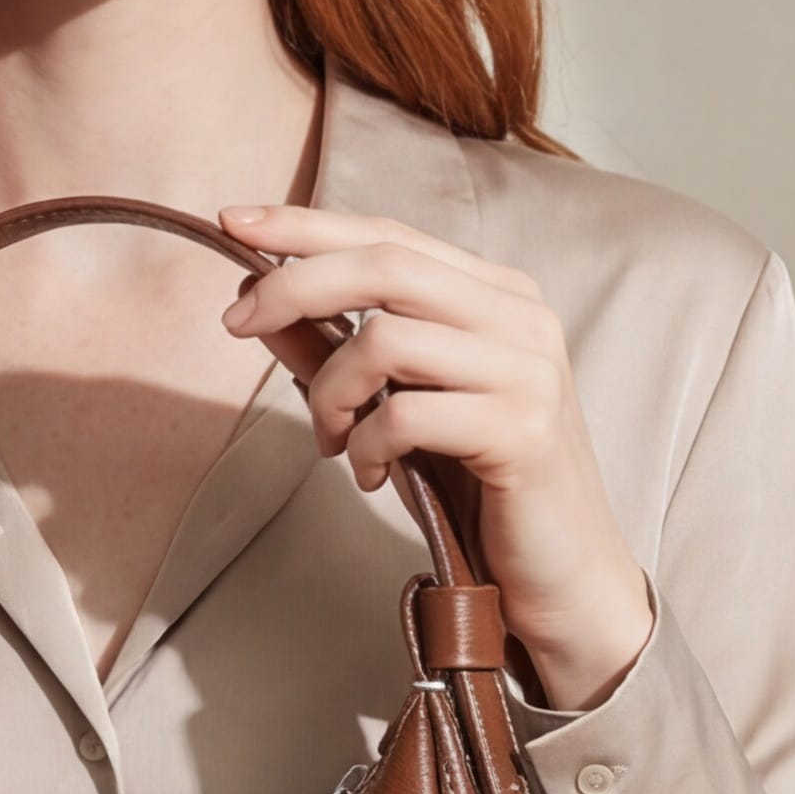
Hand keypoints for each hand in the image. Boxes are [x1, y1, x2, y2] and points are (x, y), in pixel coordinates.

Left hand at [217, 204, 653, 711]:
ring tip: (330, 440)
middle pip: (384, 264)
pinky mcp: (522, 430)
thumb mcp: (396, 407)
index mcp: (496, 295)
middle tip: (237, 324)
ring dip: (328, 393)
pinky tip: (369, 476)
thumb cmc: (477, 489)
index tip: (232, 221)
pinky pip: (404, 415)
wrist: (562, 572)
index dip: (307, 225)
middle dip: (292, 285)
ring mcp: (527, 370)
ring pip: (385, 338)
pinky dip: (364, 448)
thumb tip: (255, 301)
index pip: (390, 234)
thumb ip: (335, 350)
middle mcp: (520, 316)